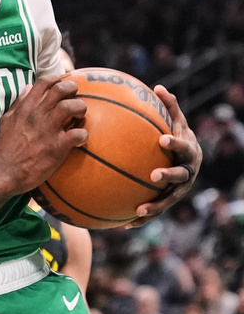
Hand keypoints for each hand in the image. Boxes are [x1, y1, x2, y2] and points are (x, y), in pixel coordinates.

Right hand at [0, 74, 88, 195]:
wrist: (5, 172)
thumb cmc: (6, 147)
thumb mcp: (6, 120)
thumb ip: (19, 103)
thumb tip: (28, 87)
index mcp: (26, 107)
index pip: (44, 82)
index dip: (57, 80)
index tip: (62, 86)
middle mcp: (37, 115)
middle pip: (62, 89)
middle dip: (73, 91)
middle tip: (74, 99)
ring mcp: (48, 130)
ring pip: (72, 106)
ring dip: (80, 109)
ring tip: (79, 118)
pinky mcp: (57, 147)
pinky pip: (79, 134)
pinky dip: (83, 135)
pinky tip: (80, 140)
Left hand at [126, 84, 201, 226]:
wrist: (189, 161)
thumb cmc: (177, 136)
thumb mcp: (176, 122)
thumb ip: (169, 107)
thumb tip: (157, 87)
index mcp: (188, 152)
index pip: (182, 147)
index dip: (175, 143)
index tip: (162, 139)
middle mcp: (187, 173)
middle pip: (180, 177)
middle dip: (168, 176)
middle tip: (153, 176)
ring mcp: (179, 190)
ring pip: (168, 200)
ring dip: (155, 206)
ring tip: (138, 211)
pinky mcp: (168, 201)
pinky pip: (155, 211)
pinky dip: (141, 219)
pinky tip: (124, 226)